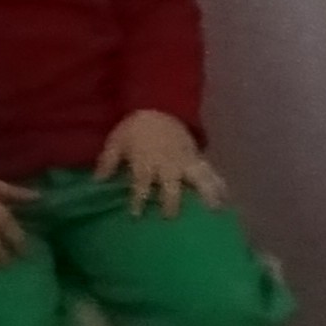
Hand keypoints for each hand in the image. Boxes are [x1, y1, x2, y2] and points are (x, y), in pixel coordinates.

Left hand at [97, 111, 226, 215]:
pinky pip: (211, 172)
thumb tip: (98, 181)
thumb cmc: (135, 129)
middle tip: (171, 218)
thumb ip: (108, 161)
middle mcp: (168, 163)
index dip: (139, 199)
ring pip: (197, 178)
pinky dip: (220, 184)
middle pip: (172, 185)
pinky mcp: (198, 158)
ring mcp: (185, 161)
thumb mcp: (116, 141)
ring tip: (215, 210)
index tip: (136, 215)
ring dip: (205, 194)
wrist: (158, 108)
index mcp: (146, 159)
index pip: (142, 182)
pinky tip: (227, 198)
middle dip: (171, 201)